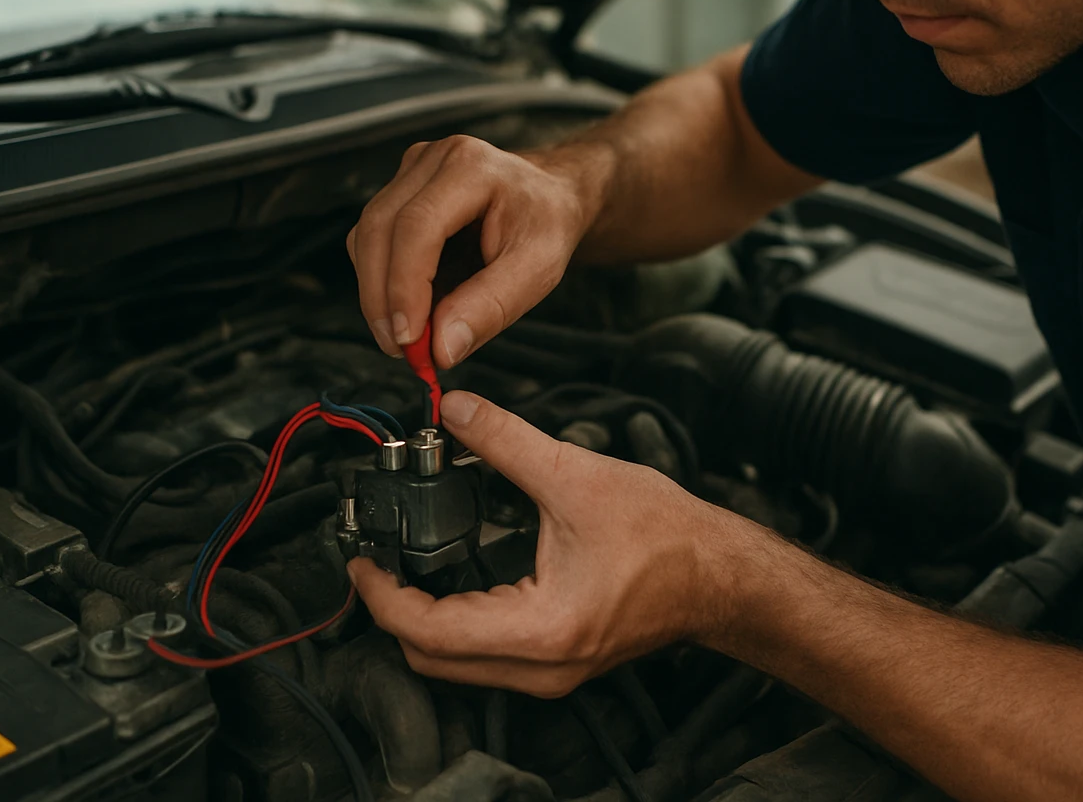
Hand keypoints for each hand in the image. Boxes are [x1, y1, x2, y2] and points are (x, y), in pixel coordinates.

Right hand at [347, 136, 606, 366]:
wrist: (549, 197)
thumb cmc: (546, 225)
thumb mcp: (538, 270)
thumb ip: (491, 307)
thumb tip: (440, 348)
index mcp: (471, 167)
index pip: (417, 226)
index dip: (404, 286)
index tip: (409, 339)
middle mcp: (433, 160)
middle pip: (378, 229)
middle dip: (381, 298)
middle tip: (401, 350)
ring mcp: (411, 172)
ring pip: (365, 237)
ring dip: (377, 293)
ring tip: (407, 337)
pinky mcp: (400, 191)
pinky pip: (371, 240)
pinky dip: (382, 280)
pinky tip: (408, 308)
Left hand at [347, 390, 753, 696]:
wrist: (719, 574)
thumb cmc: (667, 537)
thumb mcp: (576, 475)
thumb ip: (505, 441)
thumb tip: (455, 410)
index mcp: (541, 628)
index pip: (429, 631)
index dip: (382, 595)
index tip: (363, 559)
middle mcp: (539, 666)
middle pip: (430, 659)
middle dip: (392, 611)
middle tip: (377, 560)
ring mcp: (547, 672)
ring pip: (453, 664)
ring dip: (422, 619)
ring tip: (407, 565)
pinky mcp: (554, 662)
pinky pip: (482, 657)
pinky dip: (454, 622)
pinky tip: (454, 576)